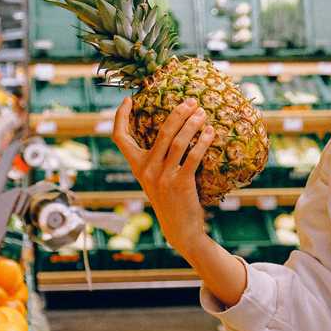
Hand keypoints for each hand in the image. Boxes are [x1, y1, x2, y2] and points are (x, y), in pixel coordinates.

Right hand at [112, 96, 213, 257]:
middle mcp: (147, 170)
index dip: (120, 117)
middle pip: (160, 132)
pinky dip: (202, 142)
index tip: (127, 100)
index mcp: (137, 167)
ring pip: (177, 141)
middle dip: (177, 113)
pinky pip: (192, 156)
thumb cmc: (171, 201)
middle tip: (191, 101)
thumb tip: (170, 132)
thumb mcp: (156, 180)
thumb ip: (156, 161)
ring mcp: (162, 177)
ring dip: (192, 123)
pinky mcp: (180, 183)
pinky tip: (210, 132)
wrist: (180, 230)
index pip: (120, 138)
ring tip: (202, 113)